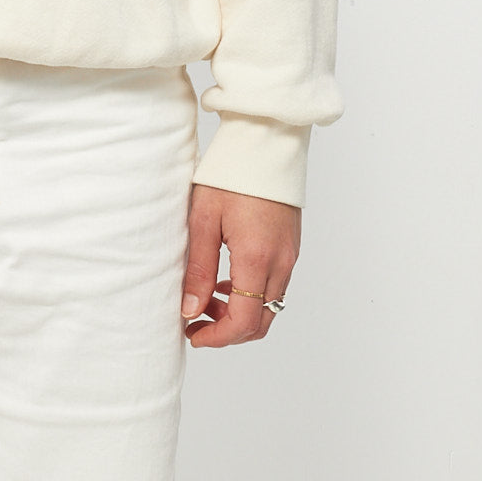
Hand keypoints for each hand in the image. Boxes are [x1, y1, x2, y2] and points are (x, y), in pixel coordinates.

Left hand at [180, 183, 299, 347]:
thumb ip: (198, 268)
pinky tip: (227, 280)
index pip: (244, 321)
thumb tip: (190, 310)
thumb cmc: (230, 175)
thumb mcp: (203, 219)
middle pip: (260, 321)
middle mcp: (281, 262)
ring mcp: (289, 255)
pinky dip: (252, 294)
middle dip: (227, 330)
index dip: (217, 337)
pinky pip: (275, 286)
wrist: (264, 143)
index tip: (192, 334)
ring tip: (206, 298)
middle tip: (196, 321)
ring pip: (268, 305)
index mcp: (257, 258)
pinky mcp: (291, 247)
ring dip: (239, 312)